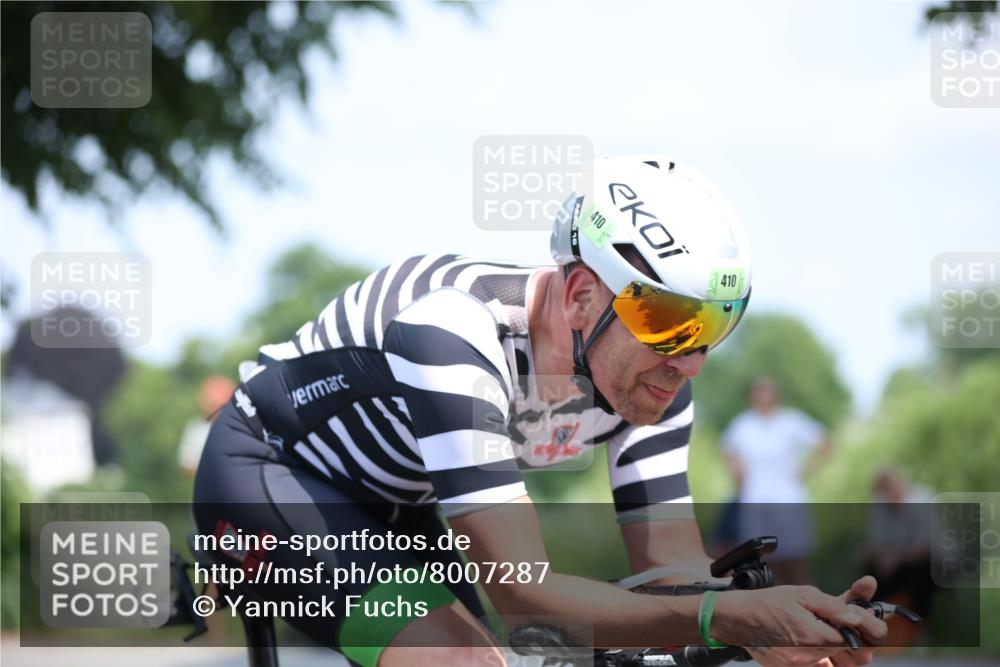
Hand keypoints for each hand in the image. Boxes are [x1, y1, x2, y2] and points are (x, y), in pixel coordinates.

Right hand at [712, 577, 886, 666]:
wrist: (737, 619)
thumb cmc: (770, 602)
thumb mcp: (803, 594)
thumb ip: (835, 607)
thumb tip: (860, 617)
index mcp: (812, 635)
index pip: (858, 641)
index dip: (871, 631)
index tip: (875, 625)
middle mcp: (808, 658)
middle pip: (853, 660)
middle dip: (860, 644)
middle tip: (856, 630)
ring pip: (839, 666)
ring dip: (844, 654)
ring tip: (833, 636)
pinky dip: (827, 660)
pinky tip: (819, 646)